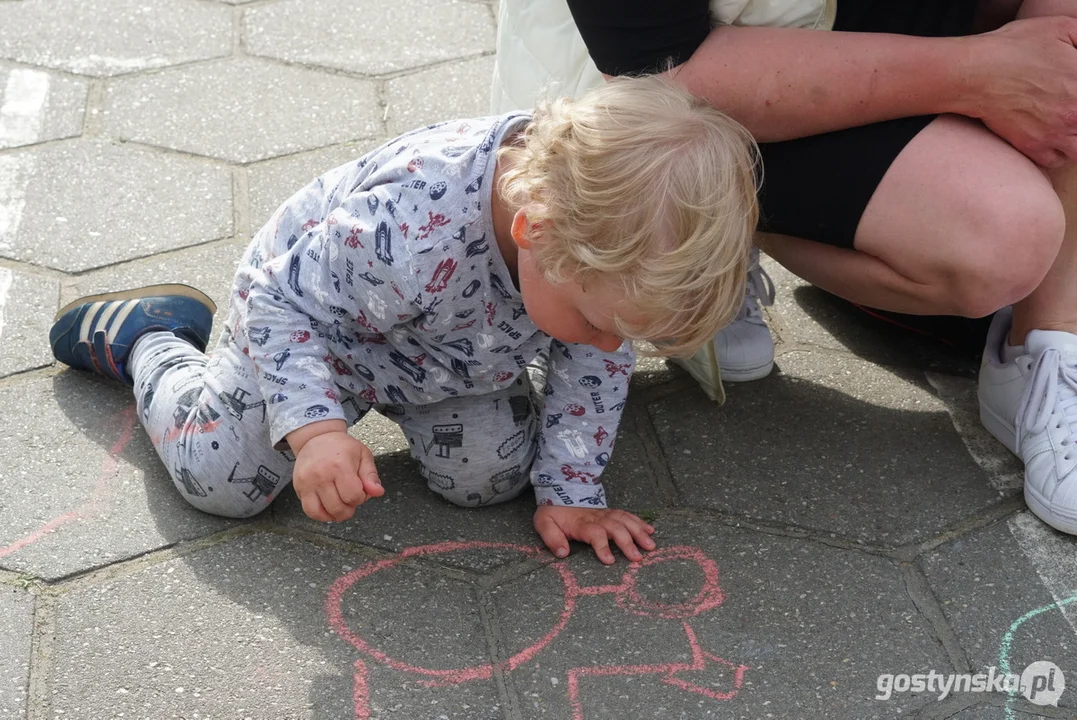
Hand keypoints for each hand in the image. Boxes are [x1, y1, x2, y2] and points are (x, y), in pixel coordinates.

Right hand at [290, 425, 383, 521]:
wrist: (316, 438)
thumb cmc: (342, 447)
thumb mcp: (363, 455)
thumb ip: (371, 476)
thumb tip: (377, 492)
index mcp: (340, 465)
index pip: (353, 496)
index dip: (361, 498)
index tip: (360, 491)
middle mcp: (321, 475)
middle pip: (338, 508)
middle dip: (349, 509)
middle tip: (350, 499)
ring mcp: (307, 482)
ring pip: (321, 513)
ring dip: (334, 516)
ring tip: (340, 506)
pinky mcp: (298, 487)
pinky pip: (309, 511)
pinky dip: (320, 515)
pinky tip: (328, 508)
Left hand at [533, 505, 655, 563]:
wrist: (559, 491)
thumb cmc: (553, 512)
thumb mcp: (544, 524)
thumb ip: (552, 538)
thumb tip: (562, 553)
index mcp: (580, 523)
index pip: (594, 533)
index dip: (602, 546)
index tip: (609, 561)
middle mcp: (596, 518)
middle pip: (615, 527)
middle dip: (627, 542)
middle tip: (637, 558)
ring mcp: (605, 514)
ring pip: (625, 520)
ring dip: (638, 532)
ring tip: (650, 546)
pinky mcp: (611, 512)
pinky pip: (627, 515)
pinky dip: (640, 522)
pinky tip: (650, 530)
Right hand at [965, 16, 1076, 165]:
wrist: (976, 73)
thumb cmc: (1015, 48)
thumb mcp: (1062, 28)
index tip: (1074, 90)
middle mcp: (1074, 115)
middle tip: (1070, 111)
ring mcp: (1053, 134)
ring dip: (1076, 139)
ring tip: (1068, 128)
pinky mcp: (1031, 146)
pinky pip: (1055, 161)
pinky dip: (1057, 153)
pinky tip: (1052, 139)